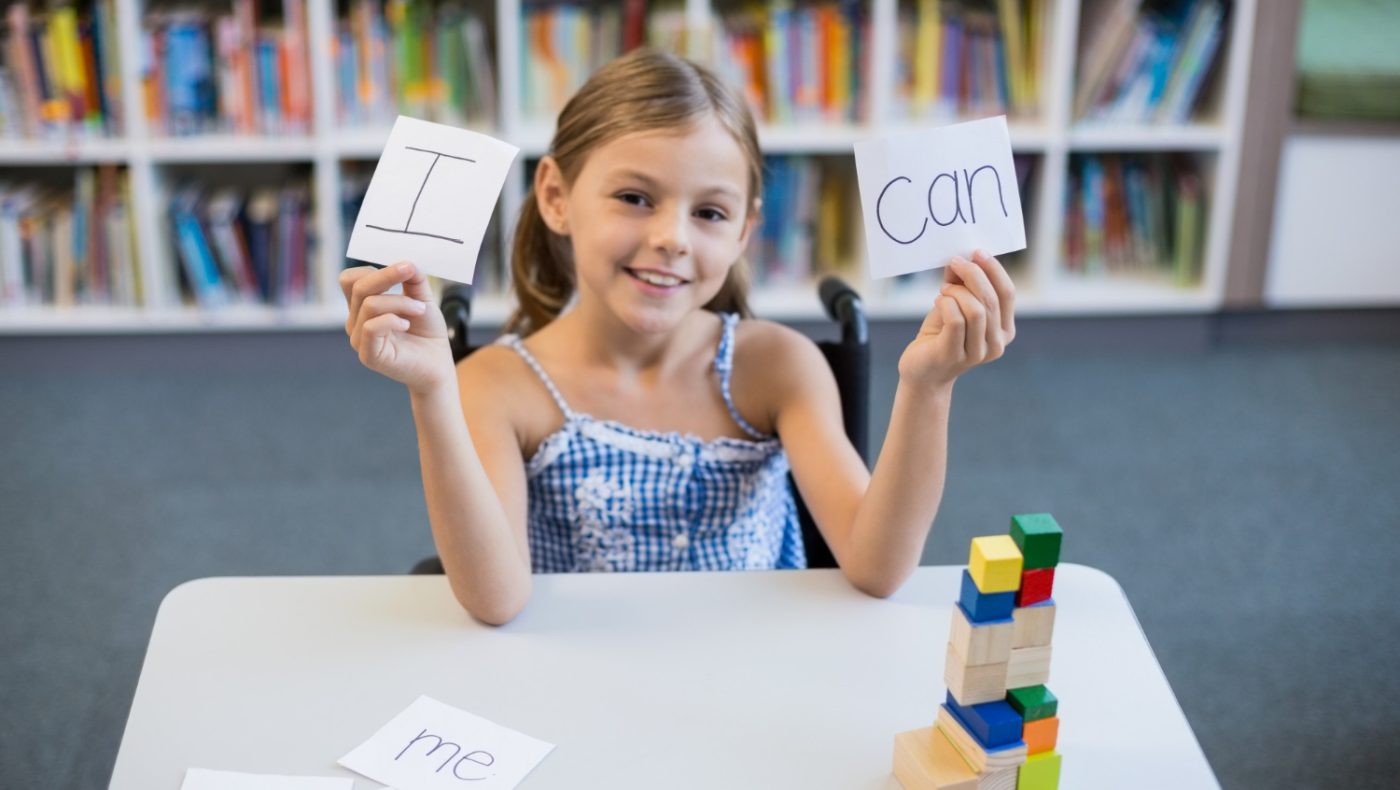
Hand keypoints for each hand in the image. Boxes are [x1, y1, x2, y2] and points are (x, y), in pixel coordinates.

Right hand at [340, 261, 453, 393]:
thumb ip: (413, 280)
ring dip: (400, 301)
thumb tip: (407, 262)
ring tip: (420, 309)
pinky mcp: (369, 355)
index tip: (404, 268)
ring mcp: (359, 339)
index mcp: (362, 306)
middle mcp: (355, 322)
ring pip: (369, 304)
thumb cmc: (427, 333)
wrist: (438, 365)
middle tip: (412, 272)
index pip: (350, 279)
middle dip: (388, 275)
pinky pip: (371, 327)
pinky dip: (393, 320)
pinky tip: (407, 324)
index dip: (373, 269)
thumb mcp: (422, 299)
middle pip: (358, 286)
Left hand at [898, 250, 1016, 390]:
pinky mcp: (954, 355)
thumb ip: (961, 284)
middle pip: (991, 299)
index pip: (1008, 293)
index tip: (977, 252)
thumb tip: (961, 258)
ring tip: (943, 290)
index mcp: (1004, 330)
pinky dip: (946, 304)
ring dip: (956, 292)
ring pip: (975, 310)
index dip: (994, 270)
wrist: (921, 371)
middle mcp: (996, 344)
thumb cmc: (940, 336)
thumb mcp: (954, 305)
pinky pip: (956, 320)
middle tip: (955, 262)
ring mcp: (977, 353)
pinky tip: (938, 301)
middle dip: (973, 274)